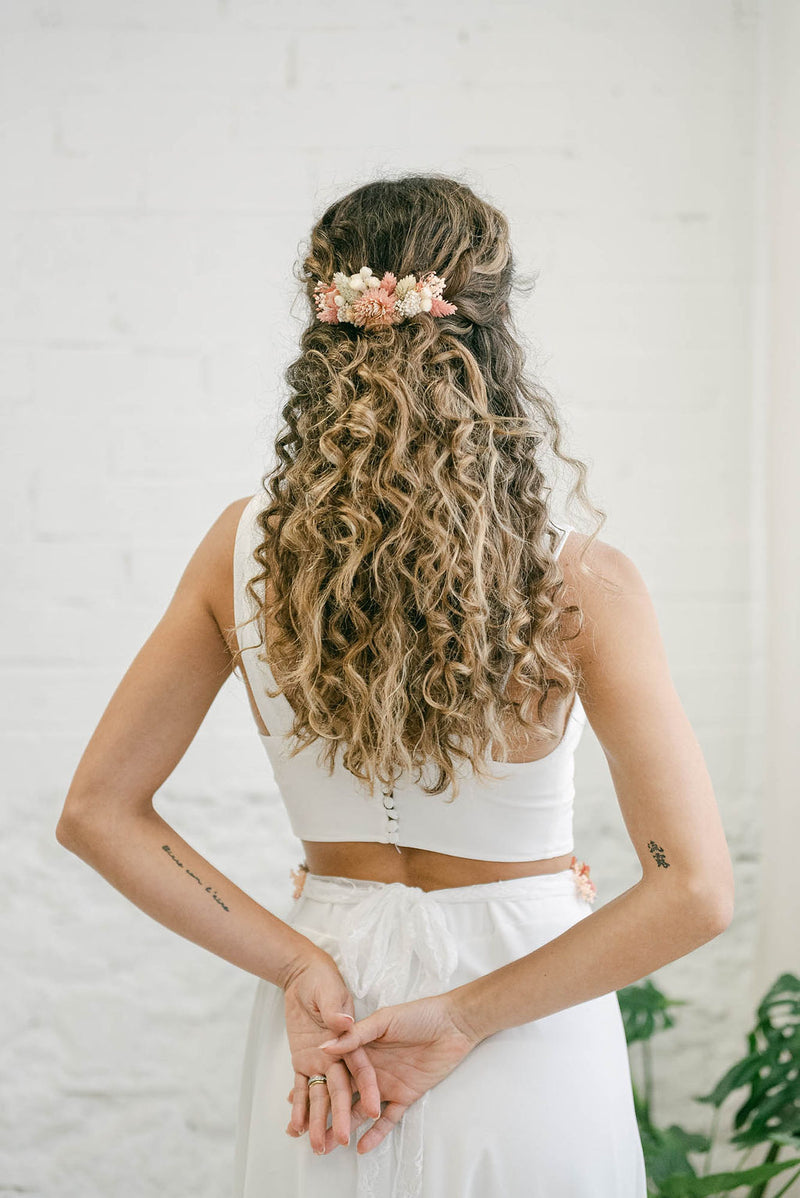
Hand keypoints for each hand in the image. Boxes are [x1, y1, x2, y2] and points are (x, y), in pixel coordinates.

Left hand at [281, 950, 382, 1153]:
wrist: (306, 974)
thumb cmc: (324, 979)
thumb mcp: (330, 992)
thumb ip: (336, 1011)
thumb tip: (344, 1023)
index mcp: (357, 1041)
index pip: (365, 1071)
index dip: (369, 1091)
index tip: (373, 1110)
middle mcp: (344, 1058)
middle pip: (346, 1092)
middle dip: (344, 1117)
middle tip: (339, 1142)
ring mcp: (325, 1063)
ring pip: (325, 1097)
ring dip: (320, 1120)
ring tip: (317, 1147)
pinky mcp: (304, 1062)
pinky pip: (304, 1089)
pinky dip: (301, 1107)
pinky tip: (297, 1127)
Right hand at [315, 992, 479, 1154]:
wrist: (454, 1024)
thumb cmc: (418, 1015)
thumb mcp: (384, 1020)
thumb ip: (356, 1035)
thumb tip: (324, 1047)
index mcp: (362, 1048)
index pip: (335, 1070)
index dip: (317, 1084)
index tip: (294, 1100)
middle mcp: (371, 1069)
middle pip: (345, 1094)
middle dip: (327, 1113)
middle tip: (310, 1133)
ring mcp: (387, 1084)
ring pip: (362, 1110)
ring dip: (346, 1126)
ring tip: (330, 1145)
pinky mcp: (406, 1096)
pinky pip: (389, 1119)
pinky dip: (375, 1133)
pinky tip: (362, 1146)